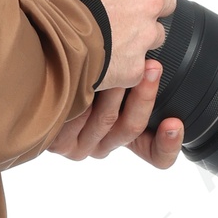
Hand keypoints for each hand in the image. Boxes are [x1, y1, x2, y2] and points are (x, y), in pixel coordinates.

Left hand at [45, 61, 184, 167]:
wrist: (44, 74)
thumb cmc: (90, 75)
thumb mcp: (124, 76)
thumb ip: (141, 76)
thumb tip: (157, 62)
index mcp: (129, 140)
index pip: (158, 155)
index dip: (168, 143)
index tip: (174, 124)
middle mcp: (106, 146)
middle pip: (132, 128)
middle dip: (144, 94)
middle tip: (151, 67)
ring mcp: (83, 147)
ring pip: (107, 119)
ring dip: (114, 89)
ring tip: (116, 63)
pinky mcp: (60, 142)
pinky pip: (79, 118)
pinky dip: (85, 94)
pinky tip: (87, 75)